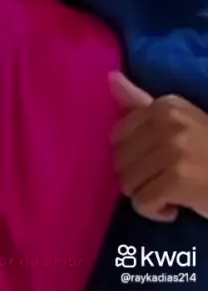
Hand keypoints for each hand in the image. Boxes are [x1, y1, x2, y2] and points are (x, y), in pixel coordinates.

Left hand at [110, 72, 207, 220]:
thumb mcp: (178, 119)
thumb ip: (141, 101)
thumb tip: (110, 78)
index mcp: (166, 105)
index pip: (118, 135)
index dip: (133, 155)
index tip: (156, 161)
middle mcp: (168, 122)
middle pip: (120, 161)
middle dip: (139, 177)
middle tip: (165, 180)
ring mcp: (173, 150)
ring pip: (128, 184)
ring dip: (147, 196)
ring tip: (172, 193)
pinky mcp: (178, 179)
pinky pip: (142, 203)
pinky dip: (156, 213)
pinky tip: (175, 208)